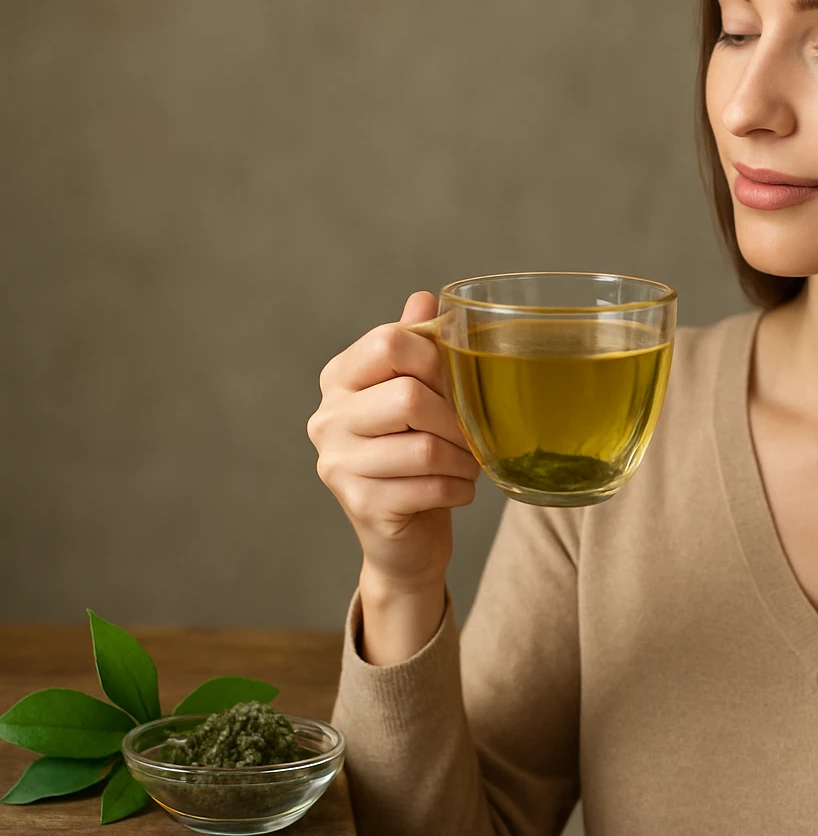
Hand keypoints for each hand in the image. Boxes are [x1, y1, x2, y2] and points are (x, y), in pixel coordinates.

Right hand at [306, 291, 481, 593]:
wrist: (404, 537)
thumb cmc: (417, 453)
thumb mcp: (420, 395)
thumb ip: (419, 347)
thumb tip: (425, 298)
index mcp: (340, 378)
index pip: (389, 343)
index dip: (436, 359)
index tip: (455, 383)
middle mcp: (328, 418)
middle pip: (408, 395)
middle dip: (455, 417)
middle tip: (471, 434)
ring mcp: (337, 463)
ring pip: (424, 446)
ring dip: (464, 458)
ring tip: (468, 464)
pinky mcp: (359, 504)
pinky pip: (430, 486)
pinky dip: (460, 488)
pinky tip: (459, 489)